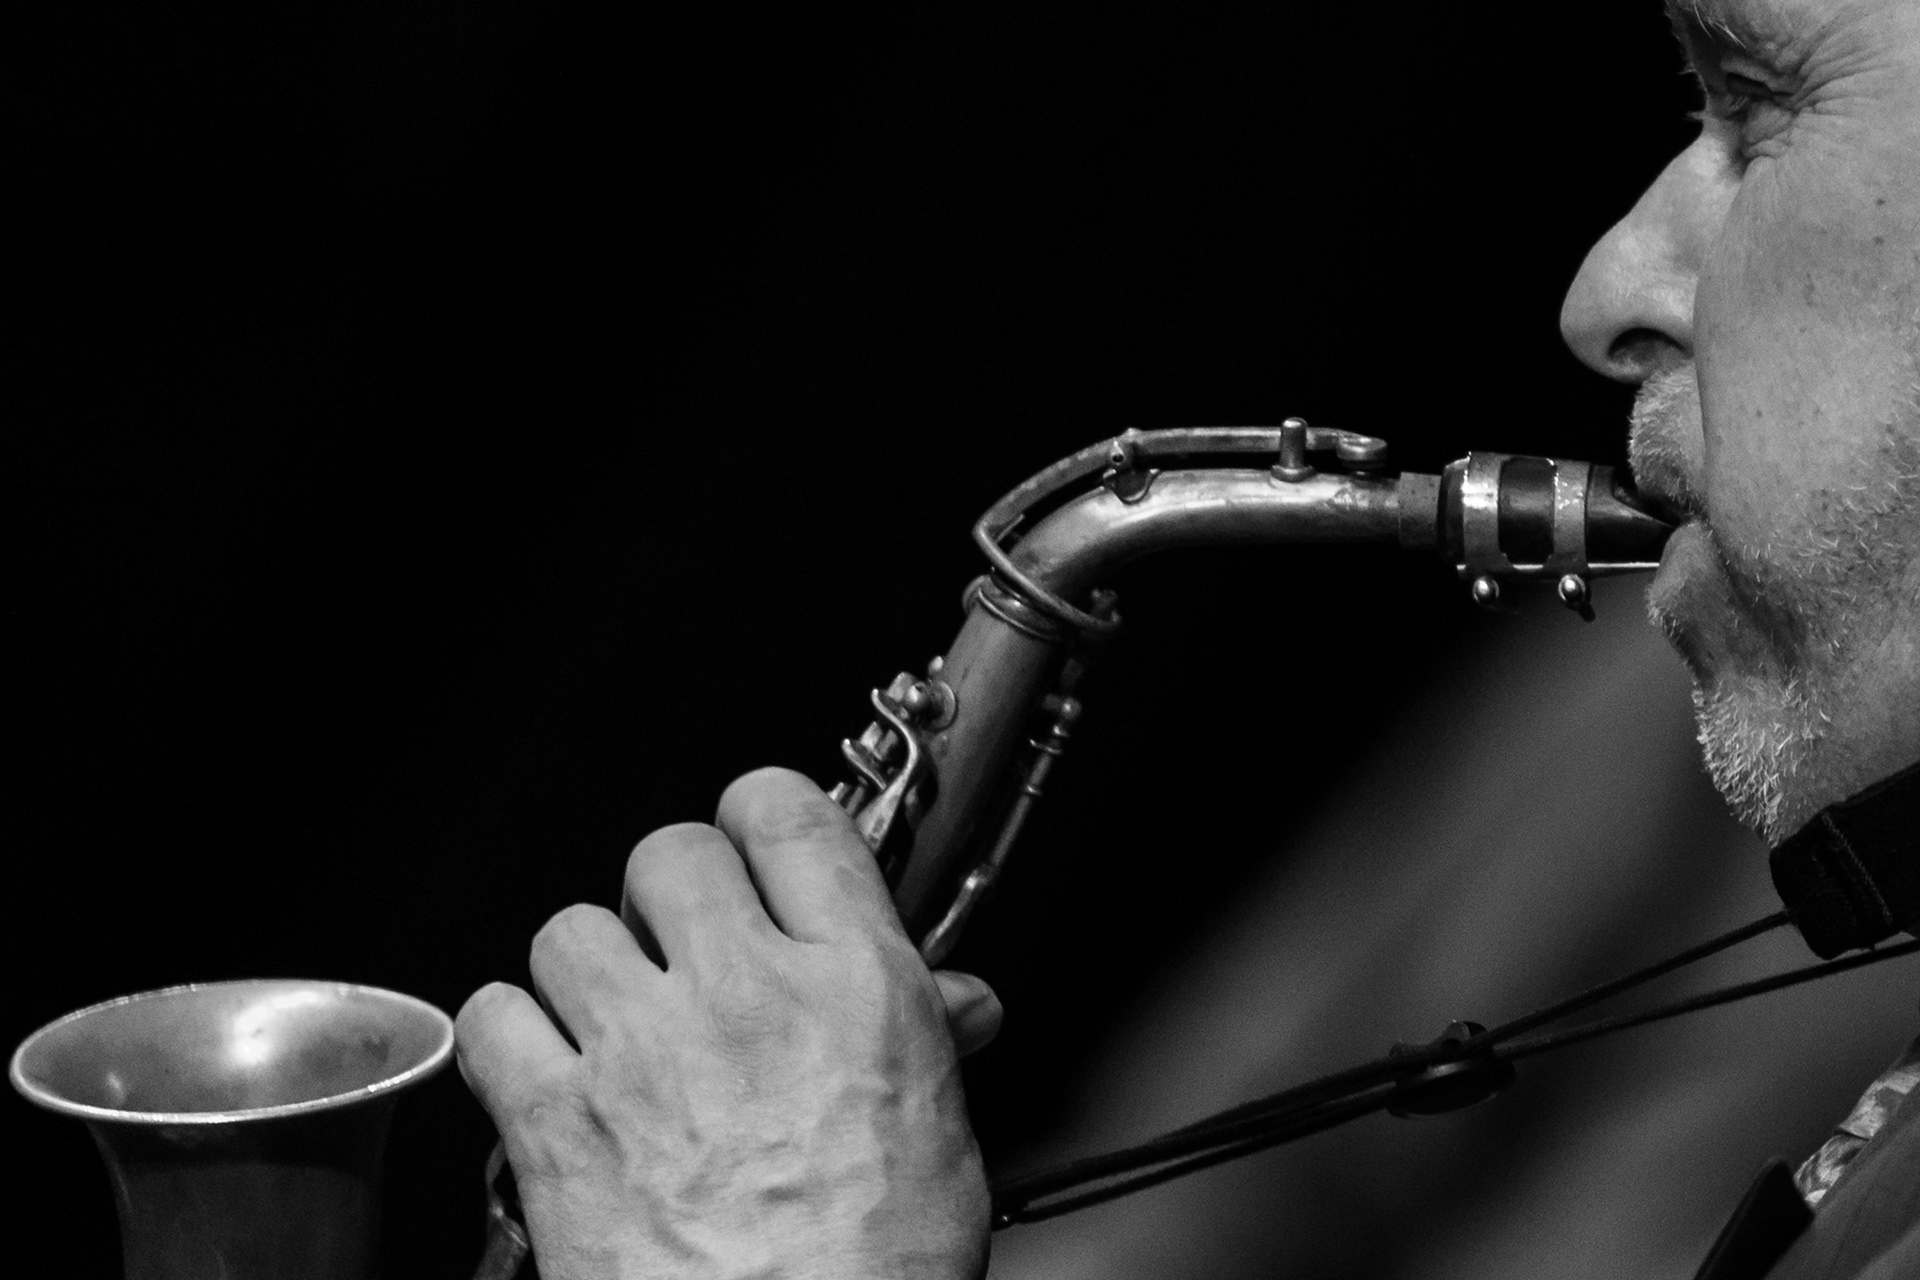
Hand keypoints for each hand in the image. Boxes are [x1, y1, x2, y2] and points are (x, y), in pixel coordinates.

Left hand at [456, 768, 999, 1279]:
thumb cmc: (875, 1273)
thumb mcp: (942, 1136)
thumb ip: (932, 1039)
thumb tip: (961, 1002)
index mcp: (854, 985)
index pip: (788, 815)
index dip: (761, 816)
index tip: (752, 848)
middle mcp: (747, 997)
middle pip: (669, 852)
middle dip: (673, 894)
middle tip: (686, 949)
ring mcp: (643, 1052)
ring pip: (572, 926)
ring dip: (590, 967)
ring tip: (616, 1020)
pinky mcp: (558, 1121)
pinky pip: (497, 1016)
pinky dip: (514, 1038)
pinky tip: (552, 1071)